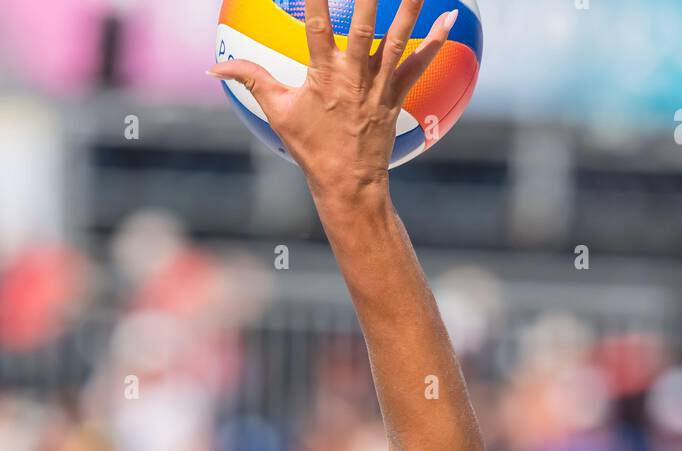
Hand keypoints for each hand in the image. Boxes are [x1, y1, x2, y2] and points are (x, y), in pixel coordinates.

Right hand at [210, 0, 457, 203]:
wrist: (350, 186)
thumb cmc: (312, 149)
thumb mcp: (277, 114)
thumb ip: (250, 80)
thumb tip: (213, 67)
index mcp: (324, 75)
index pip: (318, 22)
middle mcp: (354, 76)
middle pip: (366, 24)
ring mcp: (379, 86)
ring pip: (398, 39)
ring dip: (410, 7)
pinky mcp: (397, 96)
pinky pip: (419, 65)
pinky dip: (436, 43)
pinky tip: (451, 19)